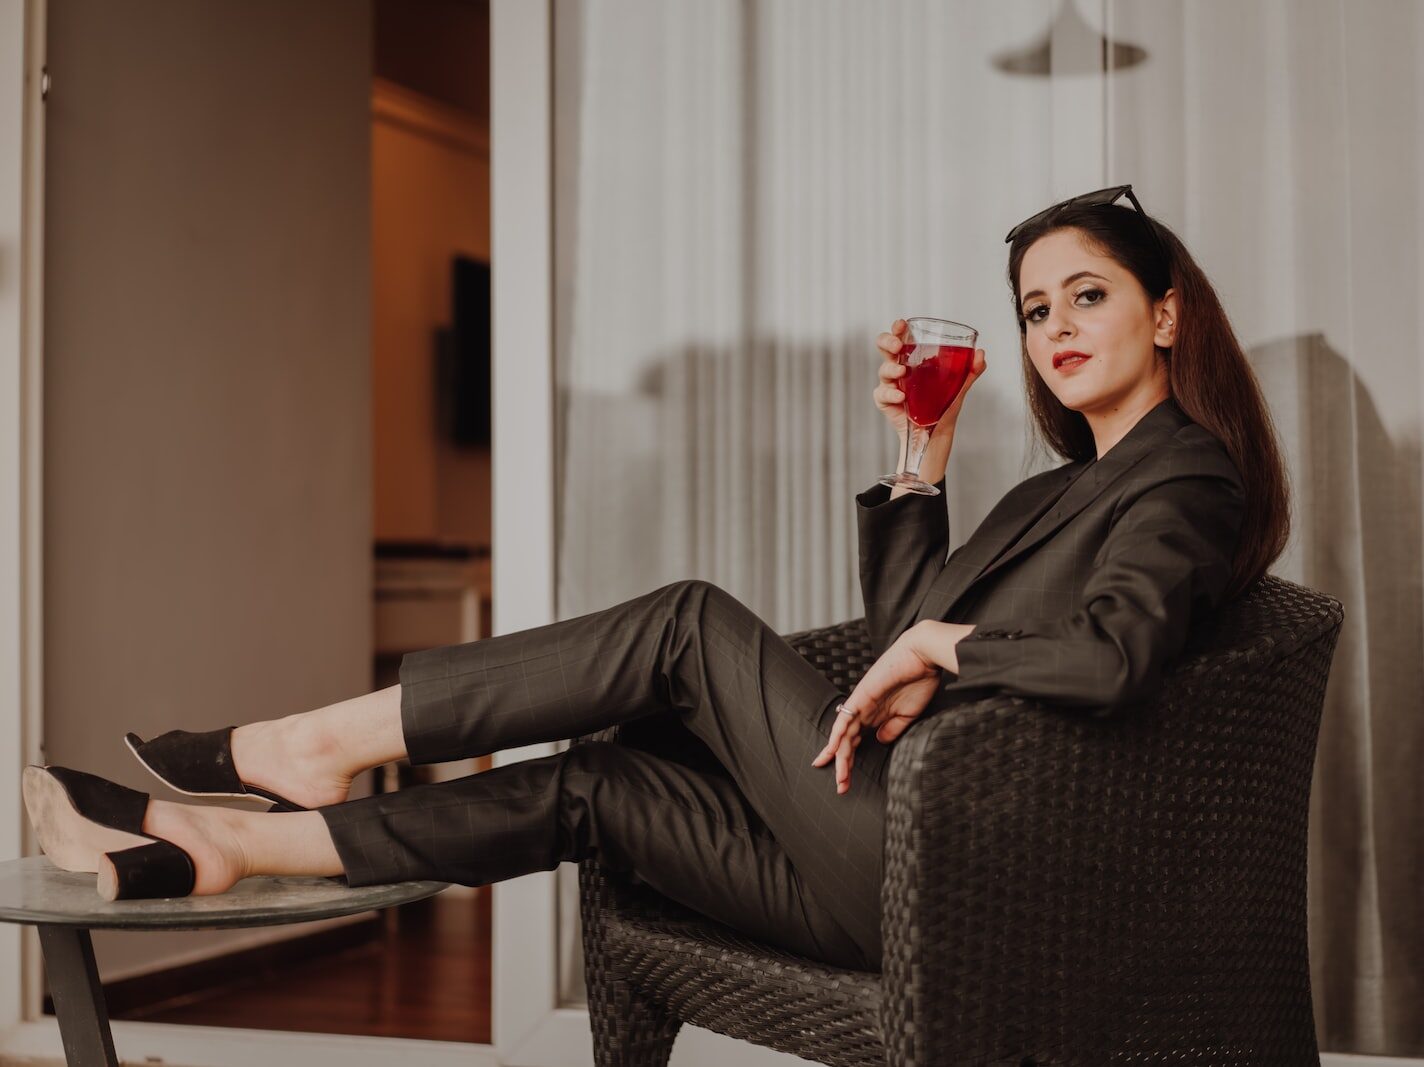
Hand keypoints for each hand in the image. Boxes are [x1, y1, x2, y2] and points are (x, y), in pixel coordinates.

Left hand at [810, 624, 942, 793]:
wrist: (923, 656)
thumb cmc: (919, 681)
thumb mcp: (907, 714)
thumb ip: (892, 728)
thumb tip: (880, 741)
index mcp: (874, 714)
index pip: (855, 741)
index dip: (849, 759)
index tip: (845, 779)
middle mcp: (864, 710)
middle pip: (846, 741)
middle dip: (843, 765)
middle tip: (842, 786)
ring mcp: (860, 703)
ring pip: (844, 734)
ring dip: (840, 755)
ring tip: (840, 776)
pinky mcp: (861, 696)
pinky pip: (845, 717)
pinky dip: (838, 733)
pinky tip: (833, 749)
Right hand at [874, 320, 986, 454]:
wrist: (938, 431)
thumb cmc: (945, 405)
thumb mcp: (960, 385)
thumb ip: (971, 370)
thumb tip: (981, 354)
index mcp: (913, 359)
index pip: (901, 338)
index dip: (898, 329)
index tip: (902, 324)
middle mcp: (899, 368)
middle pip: (885, 349)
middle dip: (887, 342)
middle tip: (897, 346)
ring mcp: (891, 384)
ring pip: (883, 370)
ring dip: (891, 369)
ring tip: (902, 372)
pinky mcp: (886, 401)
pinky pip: (882, 394)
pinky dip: (891, 393)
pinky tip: (901, 396)